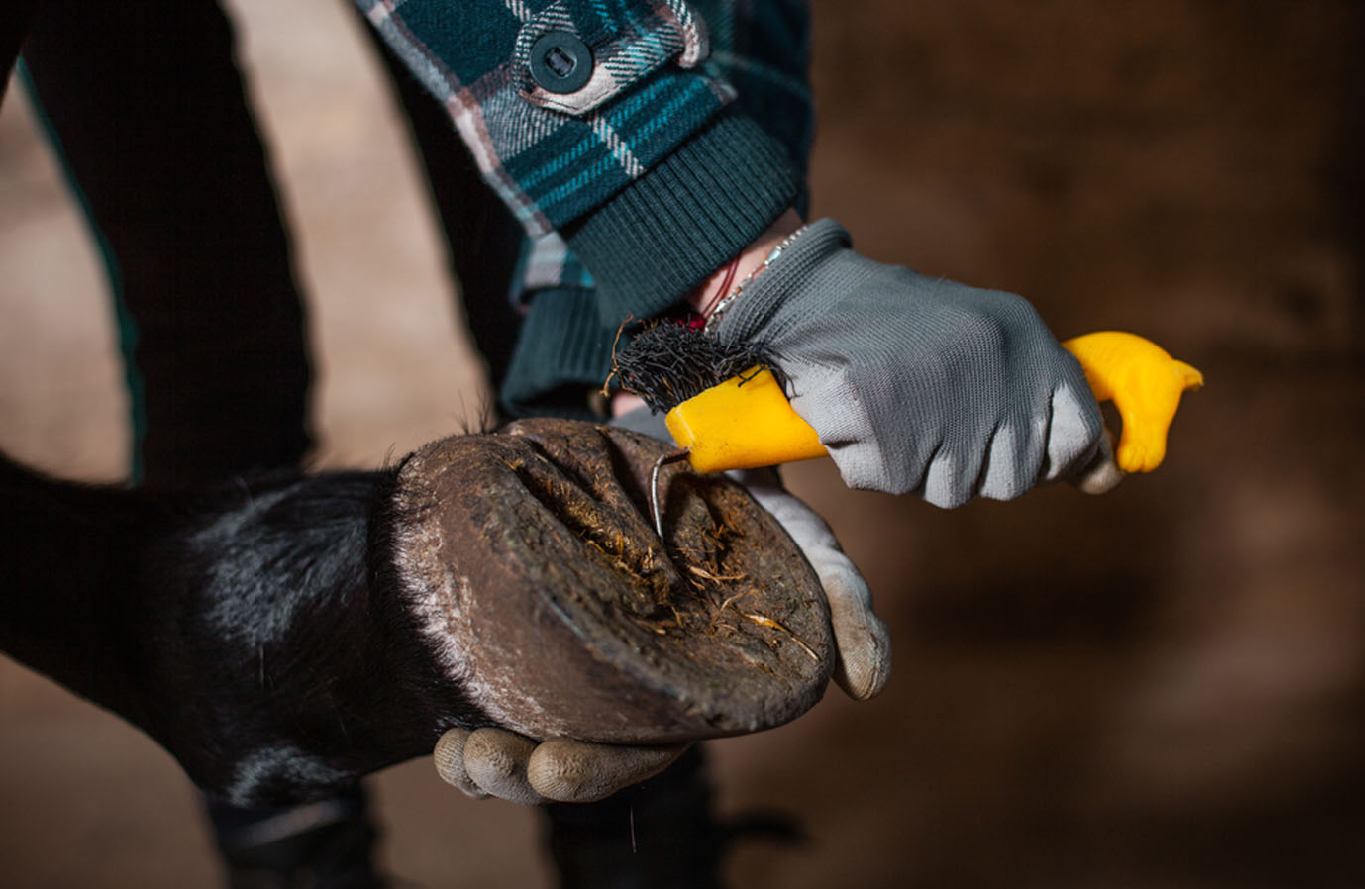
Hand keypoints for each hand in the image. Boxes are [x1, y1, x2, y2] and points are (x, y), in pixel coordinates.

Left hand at [431, 409, 891, 803]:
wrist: (665, 412)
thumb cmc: (738, 482)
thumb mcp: (796, 534)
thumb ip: (838, 600)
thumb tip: (867, 685)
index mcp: (678, 682)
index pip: (643, 744)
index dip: (601, 768)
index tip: (551, 772)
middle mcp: (621, 679)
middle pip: (572, 750)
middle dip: (526, 772)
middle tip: (490, 766)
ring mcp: (567, 650)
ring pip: (524, 727)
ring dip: (487, 758)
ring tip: (457, 753)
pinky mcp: (522, 619)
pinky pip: (486, 679)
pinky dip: (459, 705)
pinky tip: (438, 718)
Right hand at [710, 218, 1102, 508]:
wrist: (813, 296)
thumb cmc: (901, 322)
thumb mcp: (984, 333)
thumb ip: (1037, 393)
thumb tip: (1097, 474)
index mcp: (1023, 337)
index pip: (1077, 434)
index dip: (1062, 460)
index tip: (1043, 463)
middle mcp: (990, 368)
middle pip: (1014, 477)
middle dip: (979, 465)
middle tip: (938, 423)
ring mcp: (939, 403)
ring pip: (953, 488)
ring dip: (921, 464)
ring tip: (896, 409)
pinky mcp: (886, 433)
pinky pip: (894, 481)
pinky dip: (873, 460)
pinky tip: (863, 416)